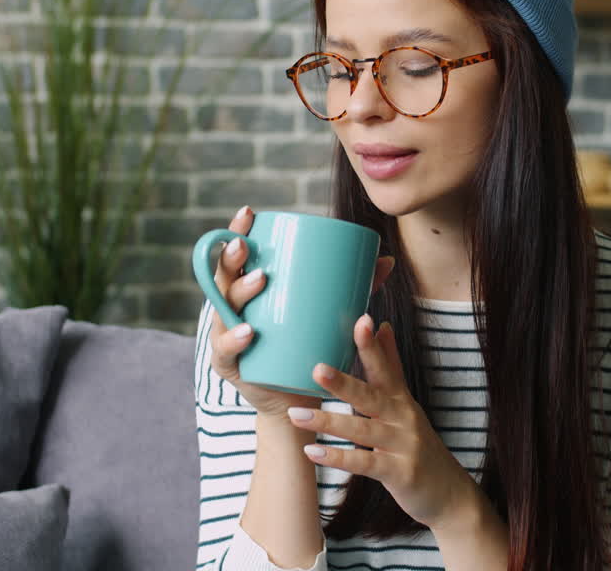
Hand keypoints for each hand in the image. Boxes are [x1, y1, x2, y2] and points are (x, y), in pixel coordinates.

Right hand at [206, 206, 394, 419]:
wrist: (298, 398)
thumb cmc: (311, 348)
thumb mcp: (331, 315)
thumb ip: (356, 289)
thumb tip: (388, 260)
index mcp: (247, 291)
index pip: (236, 256)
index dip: (237, 232)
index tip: (250, 213)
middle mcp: (231, 310)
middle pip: (223, 277)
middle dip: (233, 258)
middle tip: (249, 247)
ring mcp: (225, 337)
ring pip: (223, 310)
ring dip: (240, 292)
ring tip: (261, 280)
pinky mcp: (229, 367)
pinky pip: (225, 351)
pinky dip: (235, 340)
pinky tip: (249, 332)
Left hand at [284, 315, 480, 530]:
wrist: (449, 492)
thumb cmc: (418, 444)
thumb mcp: (407, 403)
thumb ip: (392, 366)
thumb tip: (383, 325)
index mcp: (400, 399)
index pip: (385, 367)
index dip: (373, 346)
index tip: (362, 320)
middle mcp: (403, 418)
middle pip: (371, 396)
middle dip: (344, 382)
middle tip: (316, 368)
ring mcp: (403, 445)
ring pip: (361, 430)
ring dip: (328, 423)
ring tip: (296, 414)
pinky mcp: (399, 473)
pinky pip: (365, 464)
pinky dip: (338, 458)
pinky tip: (312, 452)